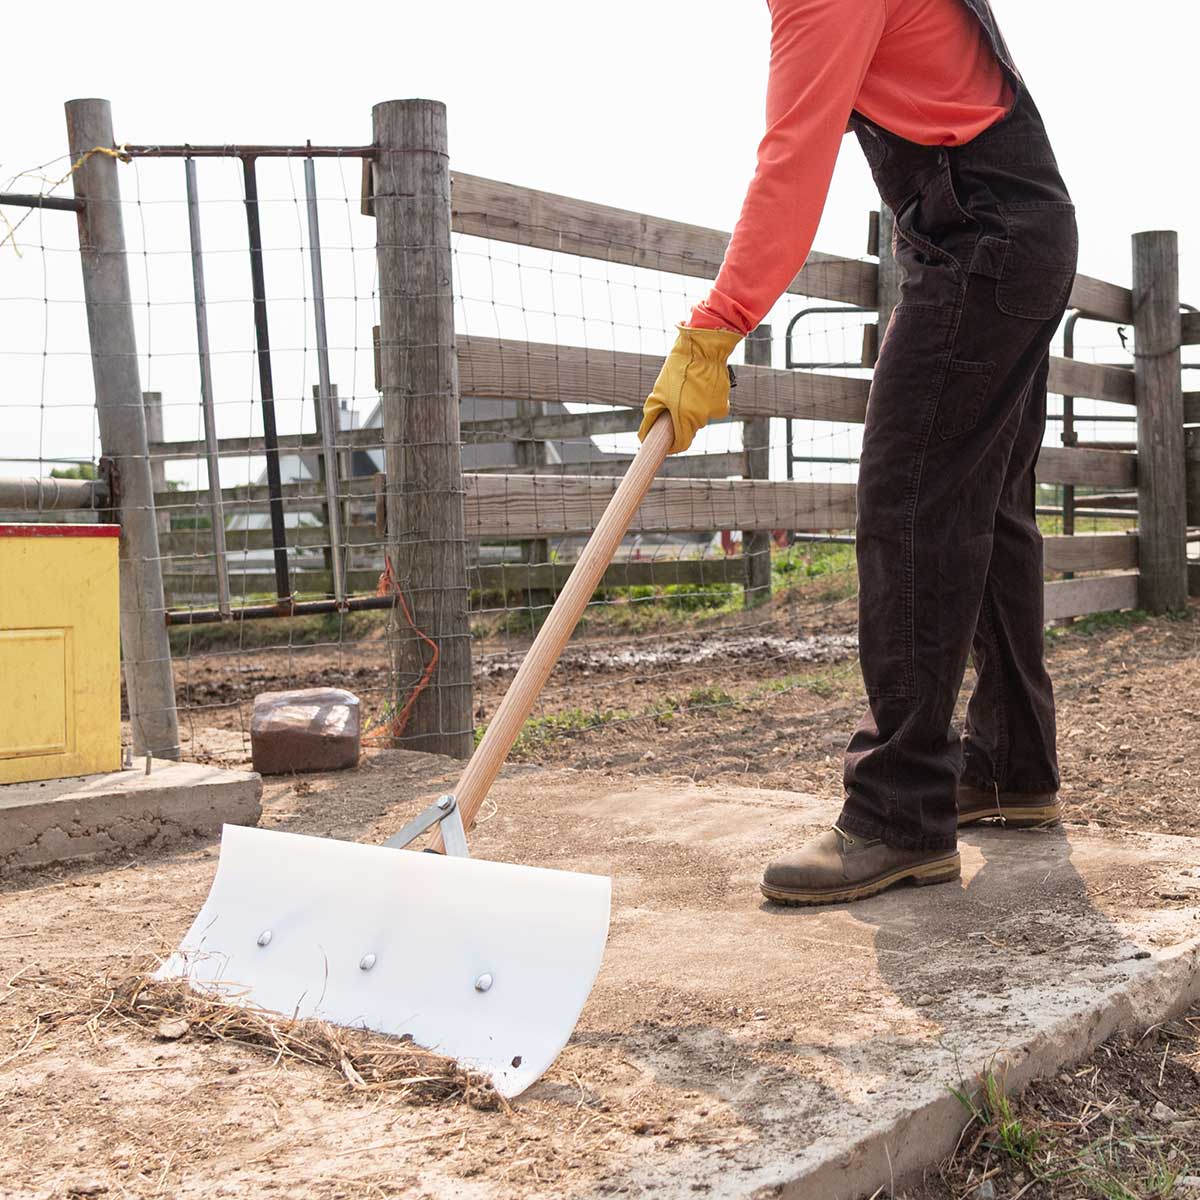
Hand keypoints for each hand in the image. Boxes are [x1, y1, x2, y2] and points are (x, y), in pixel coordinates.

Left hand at [638, 325, 742, 453]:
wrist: (703, 350)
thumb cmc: (678, 370)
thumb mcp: (658, 392)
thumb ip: (652, 416)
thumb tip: (644, 435)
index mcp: (684, 418)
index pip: (681, 444)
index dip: (673, 445)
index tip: (668, 443)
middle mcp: (700, 418)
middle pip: (690, 429)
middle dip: (682, 421)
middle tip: (675, 403)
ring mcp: (714, 412)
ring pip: (701, 417)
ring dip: (693, 409)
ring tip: (688, 389)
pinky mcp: (723, 404)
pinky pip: (712, 409)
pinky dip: (706, 402)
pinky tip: (701, 388)